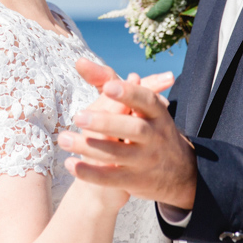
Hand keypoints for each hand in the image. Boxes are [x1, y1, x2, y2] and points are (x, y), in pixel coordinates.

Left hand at [59, 59, 196, 209]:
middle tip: (79, 116)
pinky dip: (90, 173)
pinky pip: (111, 178)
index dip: (129, 93)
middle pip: (133, 128)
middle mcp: (155, 136)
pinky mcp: (136, 181)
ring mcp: (146, 160)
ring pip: (117, 154)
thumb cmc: (147, 127)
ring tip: (63, 138)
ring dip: (88, 147)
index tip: (107, 87)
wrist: (178, 173)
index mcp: (157, 114)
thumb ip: (107, 81)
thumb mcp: (136, 105)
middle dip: (106, 122)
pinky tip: (70, 164)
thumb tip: (79, 62)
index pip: (146, 100)